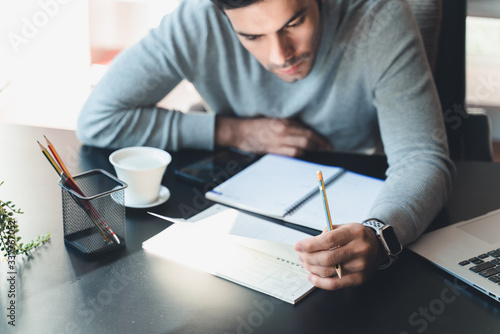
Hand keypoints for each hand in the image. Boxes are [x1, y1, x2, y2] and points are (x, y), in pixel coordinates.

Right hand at [215, 116, 330, 156]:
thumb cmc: (257, 125)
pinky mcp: (272, 150)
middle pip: (306, 139)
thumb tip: (304, 130)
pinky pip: (290, 155)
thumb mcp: (274, 119)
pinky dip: (298, 156)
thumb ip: (289, 124)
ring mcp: (277, 142)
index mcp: (283, 122)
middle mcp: (282, 131)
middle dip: (319, 145)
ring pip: (300, 148)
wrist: (240, 132)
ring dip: (310, 151)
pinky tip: (303, 156)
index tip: (326, 142)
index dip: (318, 137)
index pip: (306, 130)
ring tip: (317, 153)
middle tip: (327, 148)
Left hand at [294, 223, 383, 289]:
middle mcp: (359, 249)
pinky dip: (319, 282)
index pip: (328, 240)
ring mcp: (360, 266)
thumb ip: (326, 234)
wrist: (377, 247)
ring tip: (305, 263)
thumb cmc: (356, 237)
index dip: (309, 245)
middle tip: (300, 255)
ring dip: (311, 268)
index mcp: (354, 232)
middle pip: (327, 258)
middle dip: (308, 258)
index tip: (298, 246)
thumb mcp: (344, 227)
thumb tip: (307, 245)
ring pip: (329, 271)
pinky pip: (335, 284)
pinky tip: (311, 276)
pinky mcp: (359, 279)